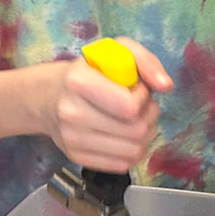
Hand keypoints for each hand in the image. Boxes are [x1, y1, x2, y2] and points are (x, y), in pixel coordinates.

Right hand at [44, 37, 173, 171]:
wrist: (48, 97)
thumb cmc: (90, 71)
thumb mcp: (116, 51)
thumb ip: (145, 60)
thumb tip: (166, 86)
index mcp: (79, 82)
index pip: (129, 107)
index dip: (143, 98)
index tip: (137, 89)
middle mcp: (72, 113)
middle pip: (136, 131)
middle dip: (149, 117)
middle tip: (142, 106)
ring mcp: (72, 139)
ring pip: (133, 151)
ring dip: (145, 136)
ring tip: (135, 120)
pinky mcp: (76, 157)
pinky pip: (122, 165)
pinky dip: (132, 151)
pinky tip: (126, 136)